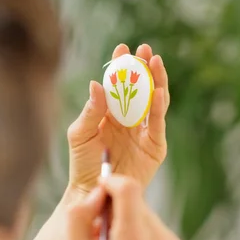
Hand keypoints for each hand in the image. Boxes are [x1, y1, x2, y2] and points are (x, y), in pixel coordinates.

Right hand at [63, 175, 182, 239]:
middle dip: (114, 206)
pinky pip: (151, 224)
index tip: (97, 194)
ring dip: (124, 218)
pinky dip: (136, 230)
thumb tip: (97, 194)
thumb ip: (78, 217)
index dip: (110, 182)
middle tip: (97, 230)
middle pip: (135, 198)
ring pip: (143, 210)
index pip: (128, 188)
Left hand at [66, 44, 168, 197]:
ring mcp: (143, 132)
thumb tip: (97, 84)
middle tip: (144, 49)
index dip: (121, 66)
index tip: (122, 48)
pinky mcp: (155, 147)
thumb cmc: (82, 164)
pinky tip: (157, 92)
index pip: (118, 85)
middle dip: (143, 67)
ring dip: (156, 81)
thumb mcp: (80, 135)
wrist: (94, 191)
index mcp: (110, 114)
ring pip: (153, 101)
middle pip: (140, 88)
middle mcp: (129, 120)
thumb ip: (90, 111)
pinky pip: (158, 124)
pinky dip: (158, 107)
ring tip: (154, 62)